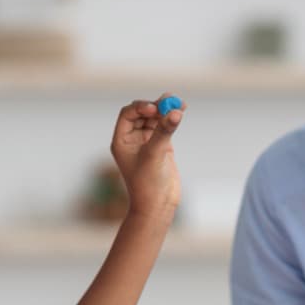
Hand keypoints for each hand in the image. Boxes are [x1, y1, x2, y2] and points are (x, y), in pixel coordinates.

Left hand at [110, 95, 183, 218]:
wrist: (158, 205)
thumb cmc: (148, 184)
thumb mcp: (155, 154)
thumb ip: (164, 131)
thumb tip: (176, 111)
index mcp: (121, 140)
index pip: (128, 115)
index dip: (140, 108)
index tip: (154, 108)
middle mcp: (132, 139)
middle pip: (143, 113)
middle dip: (156, 106)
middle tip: (170, 99)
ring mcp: (147, 142)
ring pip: (155, 119)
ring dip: (166, 110)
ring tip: (180, 103)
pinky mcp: (161, 146)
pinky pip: (165, 127)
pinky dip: (172, 119)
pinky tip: (182, 110)